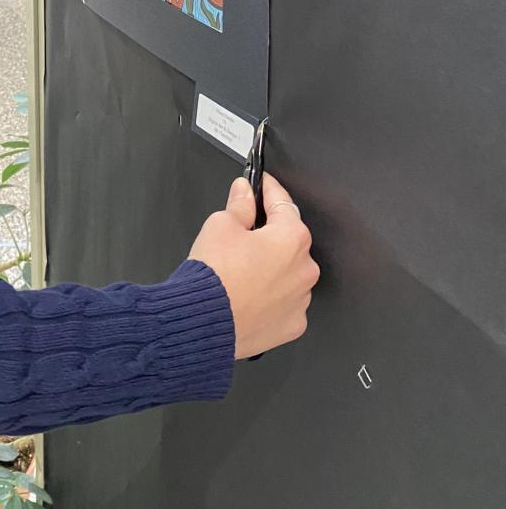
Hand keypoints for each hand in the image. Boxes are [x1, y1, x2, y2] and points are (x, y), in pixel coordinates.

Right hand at [188, 173, 319, 359]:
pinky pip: (284, 302)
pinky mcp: (292, 325)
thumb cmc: (214, 275)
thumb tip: (244, 191)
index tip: (261, 182)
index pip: (282, 202)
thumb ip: (239, 205)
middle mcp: (304, 269)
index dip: (268, 188)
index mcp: (291, 238)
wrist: (204, 322)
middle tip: (242, 231)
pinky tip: (249, 294)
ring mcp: (300, 300)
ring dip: (272, 267)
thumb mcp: (221, 225)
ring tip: (242, 270)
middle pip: (288, 241)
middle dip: (268, 233)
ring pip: (288, 273)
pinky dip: (271, 296)